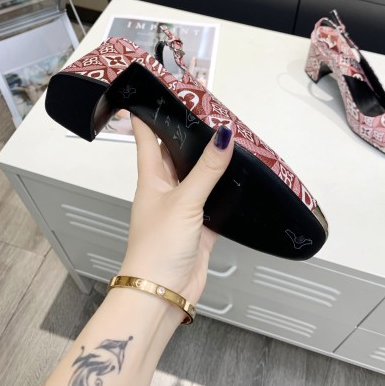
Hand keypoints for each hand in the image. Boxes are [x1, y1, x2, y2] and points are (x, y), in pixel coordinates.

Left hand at [119, 114, 233, 304]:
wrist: (162, 293)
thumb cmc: (157, 247)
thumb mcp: (184, 201)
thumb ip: (206, 170)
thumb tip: (223, 136)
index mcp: (151, 178)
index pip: (146, 138)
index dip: (148, 114)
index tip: (153, 92)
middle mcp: (166, 189)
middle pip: (175, 154)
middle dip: (187, 134)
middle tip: (205, 111)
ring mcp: (183, 208)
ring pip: (197, 177)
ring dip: (209, 162)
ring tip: (226, 139)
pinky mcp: (200, 227)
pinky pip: (214, 202)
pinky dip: (225, 191)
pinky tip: (238, 181)